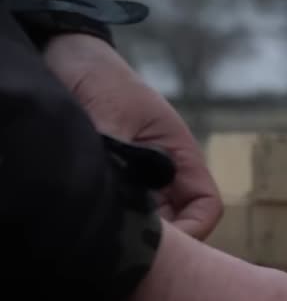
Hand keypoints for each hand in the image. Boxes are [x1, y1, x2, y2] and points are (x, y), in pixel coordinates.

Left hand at [42, 33, 222, 240]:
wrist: (65, 53)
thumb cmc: (98, 78)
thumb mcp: (113, 117)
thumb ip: (123, 159)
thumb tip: (125, 199)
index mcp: (180, 157)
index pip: (206, 207)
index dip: (193, 232)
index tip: (163, 246)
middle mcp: (165, 173)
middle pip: (179, 223)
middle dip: (162, 239)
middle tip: (127, 246)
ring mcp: (139, 177)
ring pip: (150, 219)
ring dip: (134, 227)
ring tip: (106, 230)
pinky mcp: (114, 178)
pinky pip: (124, 209)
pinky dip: (114, 217)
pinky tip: (91, 215)